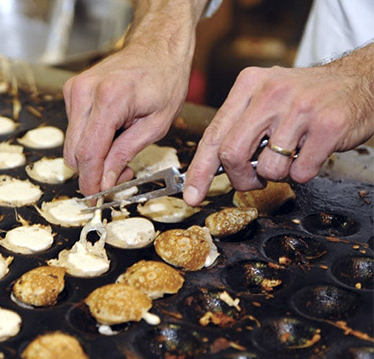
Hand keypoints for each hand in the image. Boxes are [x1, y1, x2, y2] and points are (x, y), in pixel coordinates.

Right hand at [63, 0, 206, 195]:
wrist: (157, 45)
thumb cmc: (165, 78)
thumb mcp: (156, 124)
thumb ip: (126, 153)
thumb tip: (106, 181)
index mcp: (109, 99)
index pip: (88, 153)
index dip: (91, 181)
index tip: (96, 198)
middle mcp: (85, 92)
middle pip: (74, 151)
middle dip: (93, 172)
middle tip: (120, 176)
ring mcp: (75, 89)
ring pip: (71, 142)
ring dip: (92, 157)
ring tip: (120, 152)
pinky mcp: (72, 90)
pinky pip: (74, 128)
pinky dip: (89, 140)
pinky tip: (111, 135)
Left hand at [183, 43, 373, 205]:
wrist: (358, 80)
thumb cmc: (305, 97)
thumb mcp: (264, 97)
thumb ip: (238, 126)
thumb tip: (209, 167)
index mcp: (249, 85)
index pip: (213, 134)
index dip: (199, 170)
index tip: (192, 194)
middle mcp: (271, 93)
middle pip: (231, 154)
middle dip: (239, 178)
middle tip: (252, 181)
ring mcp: (300, 109)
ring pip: (267, 168)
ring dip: (277, 175)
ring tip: (289, 156)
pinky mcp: (328, 125)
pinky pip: (300, 172)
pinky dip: (302, 173)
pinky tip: (310, 154)